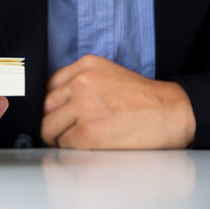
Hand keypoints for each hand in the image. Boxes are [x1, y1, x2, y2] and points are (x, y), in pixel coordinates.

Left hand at [41, 55, 195, 148]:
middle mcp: (81, 82)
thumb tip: (53, 101)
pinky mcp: (88, 131)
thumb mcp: (106, 74)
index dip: (48, 104)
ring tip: (73, 139)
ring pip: (48, 127)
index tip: (52, 114)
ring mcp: (83, 106)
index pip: (46, 86)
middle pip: (44, 106)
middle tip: (60, 130)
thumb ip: (78, 82)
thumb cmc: (140, 97)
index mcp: (84, 66)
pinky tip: (85, 146)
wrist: (170, 112)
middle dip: (50, 121)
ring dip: (57, 137)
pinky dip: (70, 148)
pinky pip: (63, 143)